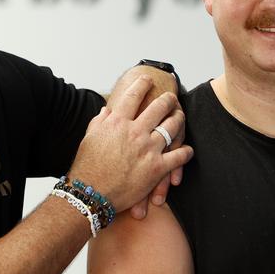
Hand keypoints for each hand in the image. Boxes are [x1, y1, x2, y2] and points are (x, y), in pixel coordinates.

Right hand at [68, 76, 192, 214]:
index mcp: (117, 122)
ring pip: (172, 127)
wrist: (90, 194)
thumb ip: (100, 121)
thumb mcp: (89, 138)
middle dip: (168, 99)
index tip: (148, 79)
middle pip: (158, 107)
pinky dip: (185, 152)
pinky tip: (187, 150)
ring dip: (178, 119)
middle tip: (171, 97)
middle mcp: (135, 132)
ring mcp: (148, 149)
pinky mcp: (157, 168)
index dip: (142, 84)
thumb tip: (106, 110)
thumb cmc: (86, 167)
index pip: (133, 97)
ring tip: (180, 116)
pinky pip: (178, 156)